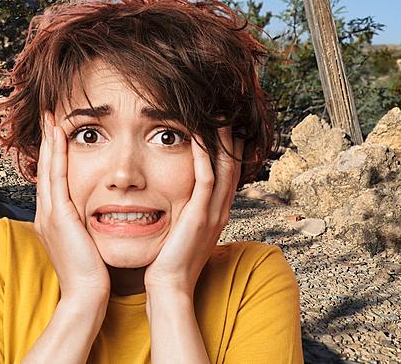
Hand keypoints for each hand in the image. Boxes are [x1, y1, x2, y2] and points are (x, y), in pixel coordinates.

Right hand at [33, 111, 110, 305]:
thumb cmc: (94, 276)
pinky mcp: (58, 216)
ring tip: (52, 118)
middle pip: (45, 169)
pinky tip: (60, 136)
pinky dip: (57, 154)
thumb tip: (103, 215)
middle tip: (49, 116)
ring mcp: (49, 215)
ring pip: (48, 168)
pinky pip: (56, 177)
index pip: (53, 180)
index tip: (58, 133)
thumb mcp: (89, 245)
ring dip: (50, 141)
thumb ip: (90, 227)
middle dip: (48, 142)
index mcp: (54, 221)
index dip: (54, 156)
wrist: (86, 297)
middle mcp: (47, 215)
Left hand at [144, 126, 242, 297]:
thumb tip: (174, 199)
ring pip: (223, 169)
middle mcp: (219, 211)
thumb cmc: (168, 261)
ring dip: (221, 141)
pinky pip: (206, 179)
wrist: (169, 287)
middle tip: (226, 113)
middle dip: (230, 139)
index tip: (223, 127)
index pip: (227, 174)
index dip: (228, 150)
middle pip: (232, 166)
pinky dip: (204, 156)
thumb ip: (184, 213)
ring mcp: (212, 214)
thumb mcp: (182, 231)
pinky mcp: (199, 216)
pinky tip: (197, 137)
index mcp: (216, 213)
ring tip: (218, 117)